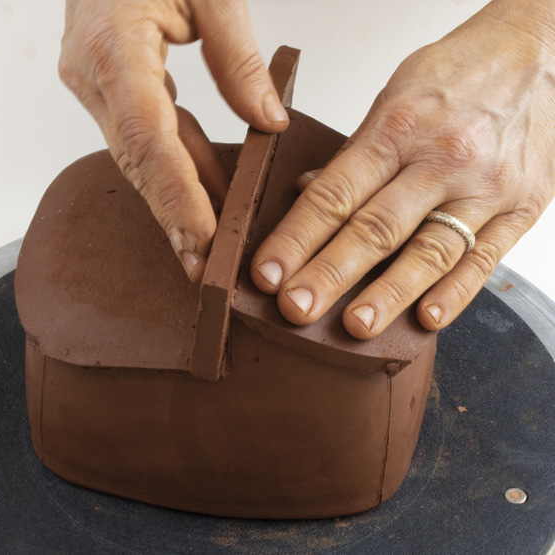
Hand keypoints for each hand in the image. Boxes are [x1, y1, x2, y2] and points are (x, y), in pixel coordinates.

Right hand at [59, 0, 288, 281]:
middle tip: (205, 270)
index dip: (177, 198)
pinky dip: (180, 169)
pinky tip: (210, 195)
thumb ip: (239, 59)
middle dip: (174, 219)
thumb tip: (269, 123)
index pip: (150, 141)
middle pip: (140, 163)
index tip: (203, 243)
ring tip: (213, 245)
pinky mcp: (109, 87)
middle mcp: (95, 75)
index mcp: (114, 47)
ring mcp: (96, 84)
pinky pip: (148, 139)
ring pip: (143, 159)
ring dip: (179, 201)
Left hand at [251, 0, 554, 338]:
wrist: (536, 53)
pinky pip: (485, 258)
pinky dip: (456, 293)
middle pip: (376, 227)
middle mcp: (442, 159)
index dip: (296, 237)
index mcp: (398, 127)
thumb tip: (305, 193)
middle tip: (295, 308)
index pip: (335, 194)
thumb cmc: (455, 75)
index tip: (267, 273)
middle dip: (330, 274)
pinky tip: (426, 317)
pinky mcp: (521, 208)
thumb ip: (353, 154)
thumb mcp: (393, 97)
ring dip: (389, 293)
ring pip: (429, 251)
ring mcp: (485, 187)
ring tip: (356, 325)